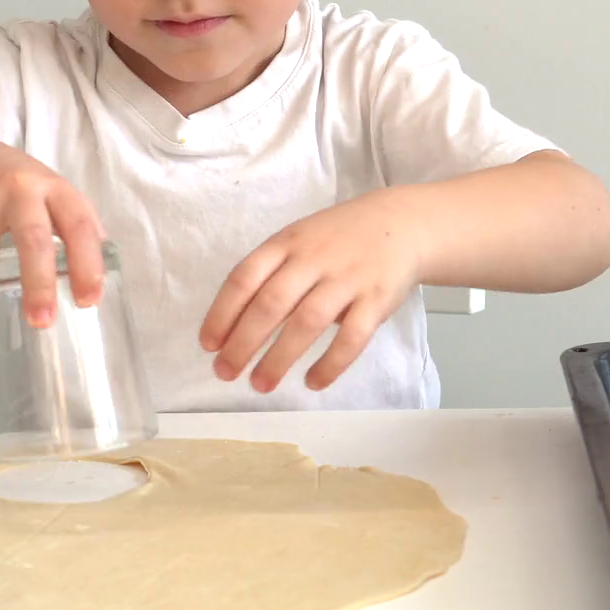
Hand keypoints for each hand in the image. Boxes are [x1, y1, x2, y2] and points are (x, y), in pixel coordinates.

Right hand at [0, 131, 104, 347]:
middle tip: (41, 322)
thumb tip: (97, 272)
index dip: (87, 263)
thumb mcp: (50, 190)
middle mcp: (17, 190)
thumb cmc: (14, 184)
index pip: (78, 224)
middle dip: (37, 283)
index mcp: (52, 187)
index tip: (88, 301)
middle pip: (31, 238)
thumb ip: (74, 225)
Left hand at [199, 190, 424, 392]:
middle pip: (271, 303)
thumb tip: (234, 325)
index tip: (208, 344)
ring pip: (307, 322)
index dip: (222, 313)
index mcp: (287, 243)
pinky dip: (330, 364)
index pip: (245, 277)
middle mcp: (314, 258)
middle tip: (225, 373)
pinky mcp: (376, 299)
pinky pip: (351, 337)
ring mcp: (347, 278)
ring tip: (260, 385)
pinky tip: (312, 382)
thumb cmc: (338, 238)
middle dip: (243, 343)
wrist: (402, 224)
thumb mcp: (300, 240)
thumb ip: (272, 273)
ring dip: (279, 358)